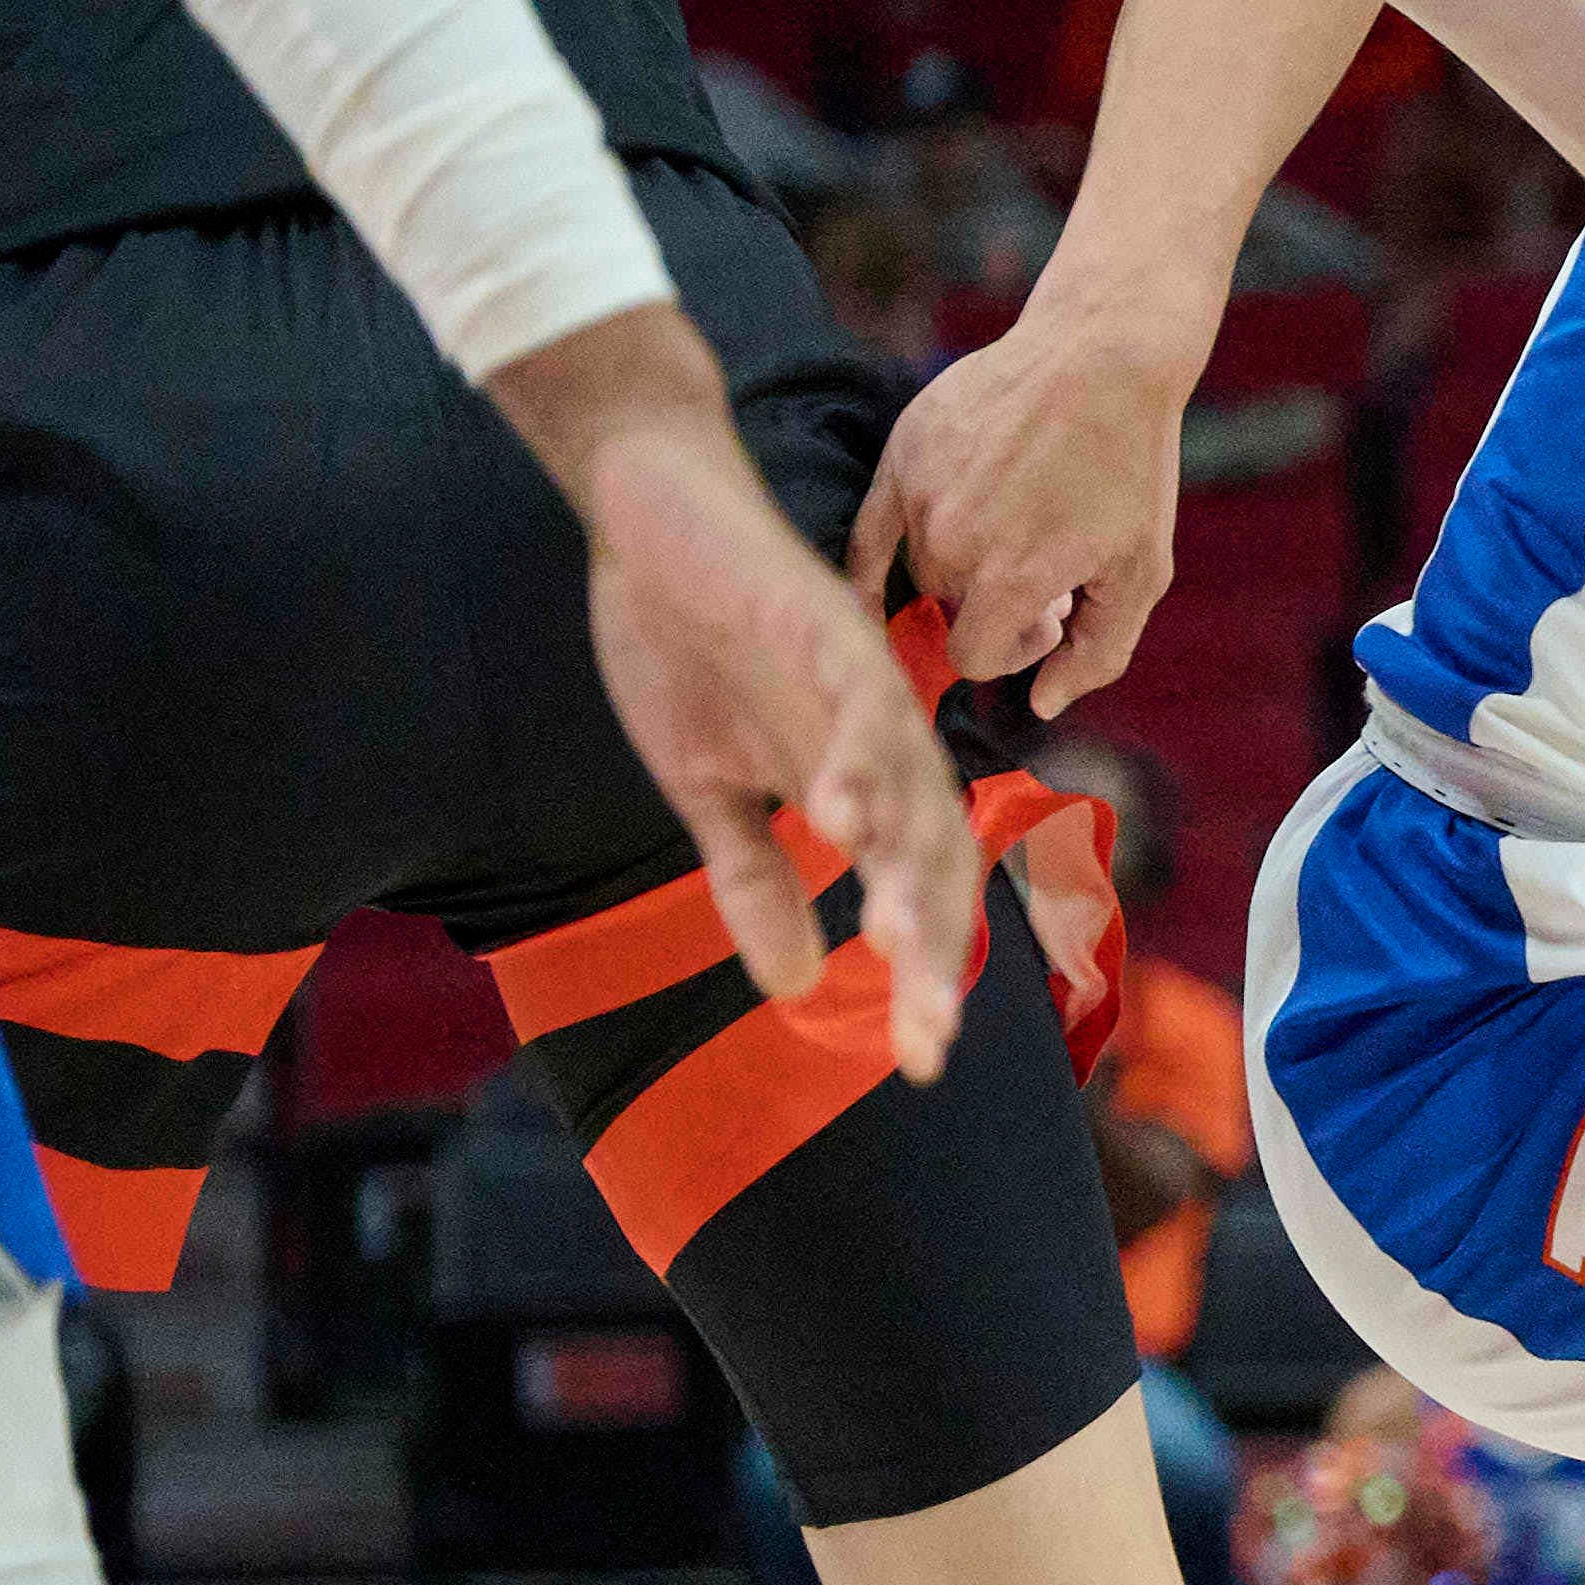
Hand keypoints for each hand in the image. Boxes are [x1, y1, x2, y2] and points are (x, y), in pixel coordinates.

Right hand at [500, 315, 970, 1077]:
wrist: (651, 522)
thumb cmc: (687, 650)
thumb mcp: (706, 791)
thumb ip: (753, 879)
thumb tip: (791, 987)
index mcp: (860, 784)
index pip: (912, 893)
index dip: (923, 975)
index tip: (922, 1062)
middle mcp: (883, 740)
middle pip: (933, 857)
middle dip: (933, 950)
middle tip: (931, 1036)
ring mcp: (861, 681)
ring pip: (909, 786)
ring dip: (903, 866)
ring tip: (897, 948)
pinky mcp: (825, 625)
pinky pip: (854, 698)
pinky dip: (851, 755)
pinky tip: (839, 813)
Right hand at [852, 303, 1199, 716]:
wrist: (1099, 359)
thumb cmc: (1128, 471)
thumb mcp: (1139, 573)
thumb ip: (1096, 654)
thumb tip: (1039, 705)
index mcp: (1009, 578)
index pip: (974, 657)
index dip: (1013, 648)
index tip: (1049, 618)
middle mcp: (952, 542)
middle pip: (949, 611)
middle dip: (993, 602)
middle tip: (1042, 563)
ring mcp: (919, 495)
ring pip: (919, 568)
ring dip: (958, 567)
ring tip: (1015, 526)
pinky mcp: (900, 455)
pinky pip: (866, 534)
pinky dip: (874, 565)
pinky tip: (874, 592)